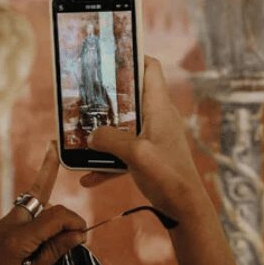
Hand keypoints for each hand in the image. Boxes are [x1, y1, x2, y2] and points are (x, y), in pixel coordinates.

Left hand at [0, 141, 85, 264]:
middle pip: (44, 205)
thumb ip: (53, 253)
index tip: (85, 236)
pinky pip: (23, 221)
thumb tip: (77, 234)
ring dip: (50, 223)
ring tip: (58, 248)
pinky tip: (41, 251)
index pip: (55, 215)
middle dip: (63, 218)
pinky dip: (38, 229)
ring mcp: (0, 228)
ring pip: (34, 210)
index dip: (75, 221)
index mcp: (17, 238)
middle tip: (74, 241)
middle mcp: (7, 226)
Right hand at [80, 57, 206, 217]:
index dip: (132, 56)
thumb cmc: (168, 176)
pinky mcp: (148, 156)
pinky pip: (122, 153)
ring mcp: (152, 137)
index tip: (109, 55)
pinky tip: (87, 177)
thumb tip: (90, 135)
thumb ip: (110, 140)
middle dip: (105, 97)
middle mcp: (156, 117)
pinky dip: (106, 162)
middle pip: (129, 97)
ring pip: (122, 126)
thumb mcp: (136, 154)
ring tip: (78, 136)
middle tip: (81, 96)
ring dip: (102, 132)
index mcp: (159, 107)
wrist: (185, 209)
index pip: (150, 68)